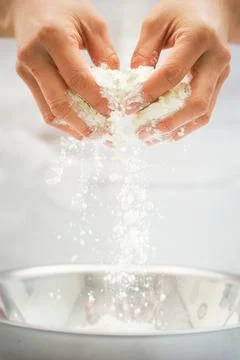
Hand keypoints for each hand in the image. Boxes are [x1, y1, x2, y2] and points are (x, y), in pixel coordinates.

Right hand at [12, 0, 118, 139]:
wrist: (31, 5)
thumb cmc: (65, 9)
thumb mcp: (92, 22)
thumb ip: (105, 54)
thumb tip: (115, 87)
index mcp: (53, 38)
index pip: (77, 79)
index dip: (96, 100)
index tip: (112, 112)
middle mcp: (35, 57)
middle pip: (59, 102)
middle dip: (84, 123)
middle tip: (103, 132)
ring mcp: (27, 70)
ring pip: (49, 111)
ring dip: (72, 127)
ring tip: (92, 134)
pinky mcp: (26, 78)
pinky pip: (44, 108)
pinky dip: (63, 121)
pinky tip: (78, 125)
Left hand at [131, 0, 230, 142]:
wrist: (214, 9)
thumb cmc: (182, 10)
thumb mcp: (156, 21)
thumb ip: (144, 53)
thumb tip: (135, 88)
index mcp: (198, 38)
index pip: (172, 74)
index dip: (149, 93)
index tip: (129, 107)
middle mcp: (215, 59)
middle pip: (196, 102)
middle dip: (167, 122)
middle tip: (142, 131)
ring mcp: (220, 74)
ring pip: (202, 113)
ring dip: (176, 129)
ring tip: (151, 137)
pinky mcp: (218, 84)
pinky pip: (205, 111)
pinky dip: (185, 125)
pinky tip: (167, 132)